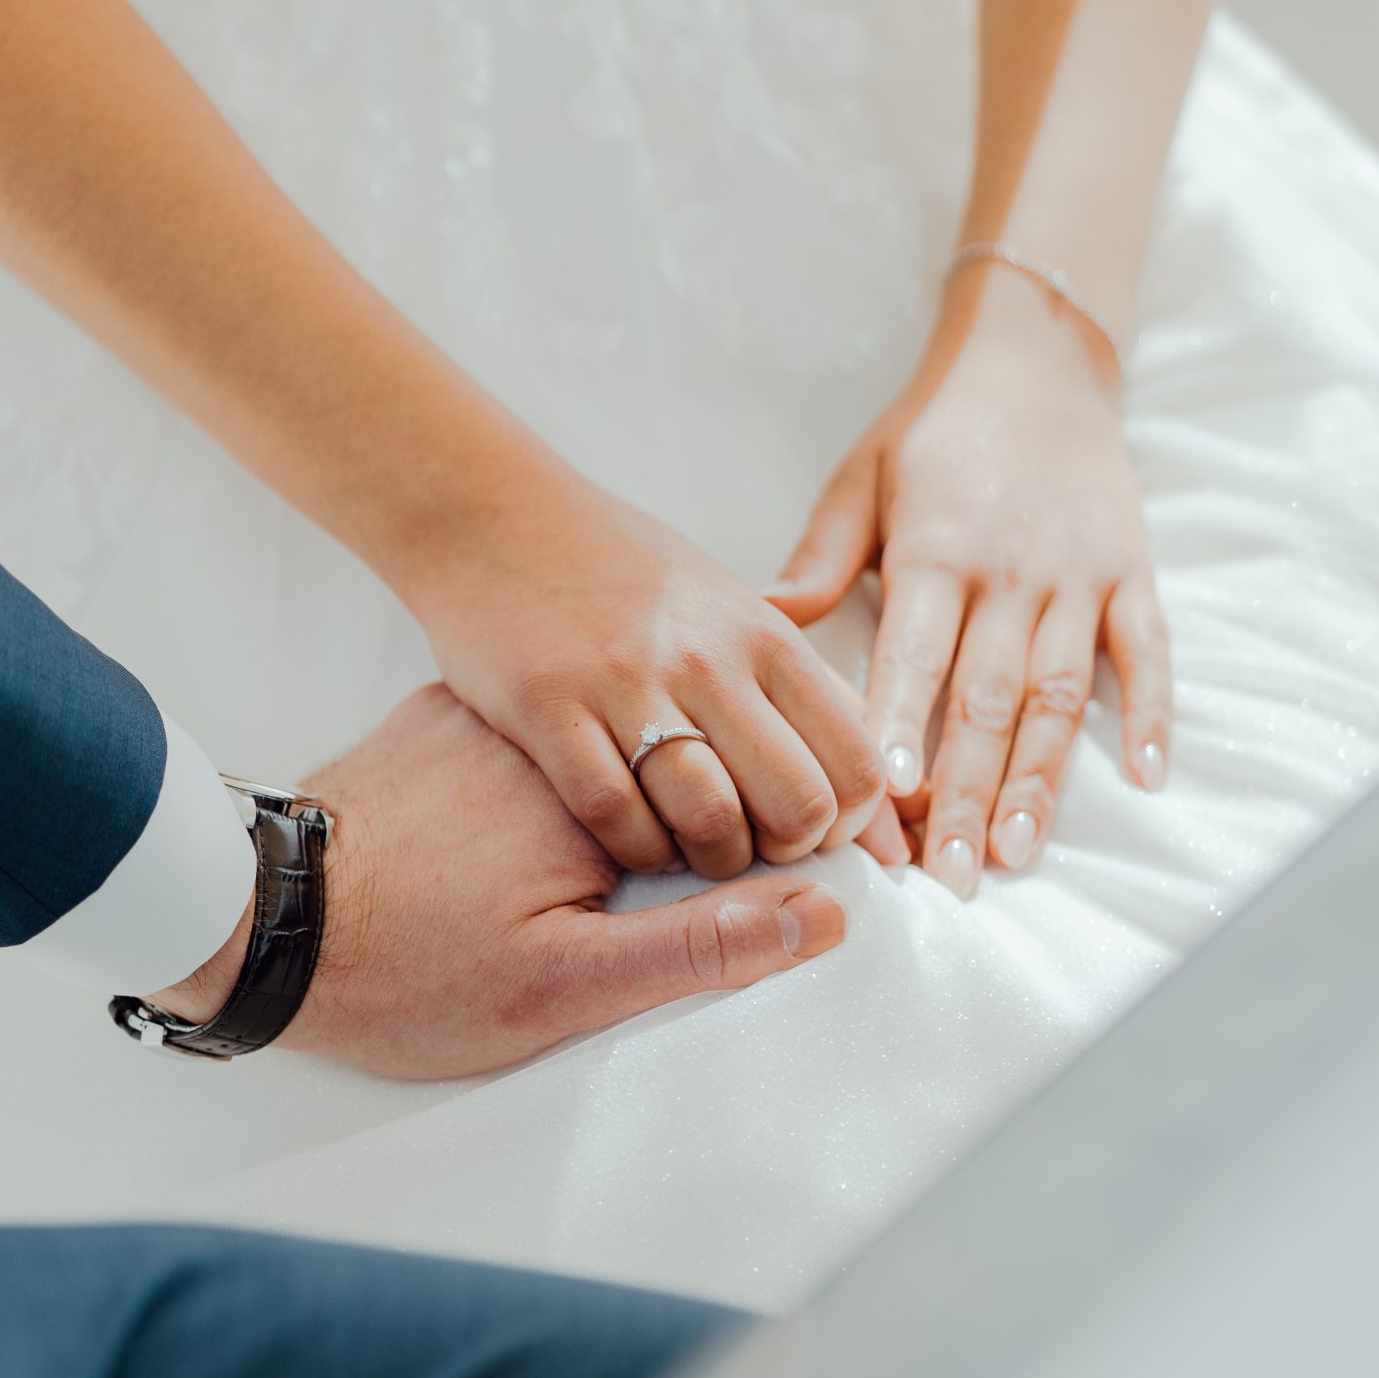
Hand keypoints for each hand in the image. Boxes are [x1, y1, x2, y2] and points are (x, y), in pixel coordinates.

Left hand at [153, 687, 849, 1077]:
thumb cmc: (405, 974)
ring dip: (633, 792)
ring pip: (611, 742)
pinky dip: (557, 771)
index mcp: (606, 791)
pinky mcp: (444, 715)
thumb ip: (700, 946)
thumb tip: (821, 916)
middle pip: (683, 761)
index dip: (775, 853)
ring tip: (574, 879)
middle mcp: (558, 730)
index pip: (744, 804)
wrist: (255, 926)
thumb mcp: (564, 990)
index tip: (775, 903)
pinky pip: (538, 734)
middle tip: (642, 905)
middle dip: (705, 820)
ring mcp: (496, 714)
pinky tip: (523, 839)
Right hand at [401, 468, 885, 881]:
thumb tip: (886, 802)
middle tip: (750, 850)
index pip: (857, 764)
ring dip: (709, 863)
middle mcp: (708, 659)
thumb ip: (805, 696)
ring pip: (712, 822)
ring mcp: (627, 683)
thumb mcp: (735, 613)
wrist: (492, 514)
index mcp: (767, 636)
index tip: (812, 833)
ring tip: (689, 849)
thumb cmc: (623, 574)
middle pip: (798, 807)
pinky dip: (634, 849)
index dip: (847, 826)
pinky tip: (630, 835)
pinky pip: (615, 817)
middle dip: (784, 855)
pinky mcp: (549, 708)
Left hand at [770, 274, 1170, 895]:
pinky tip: (1147, 777)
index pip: (916, 657)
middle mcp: (1012, 573)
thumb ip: (818, 561)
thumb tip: (759, 625)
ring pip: (1062, 695)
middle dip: (968, 792)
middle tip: (951, 872)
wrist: (1035, 356)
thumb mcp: (859, 480)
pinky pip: (1149, 653)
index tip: (887, 802)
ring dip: (1042, 778)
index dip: (903, 729)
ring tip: (1020, 851)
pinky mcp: (1133, 574)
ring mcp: (1080, 578)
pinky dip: (1155, 714)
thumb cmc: (932, 431)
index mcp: (937, 551)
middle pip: (988, 700)